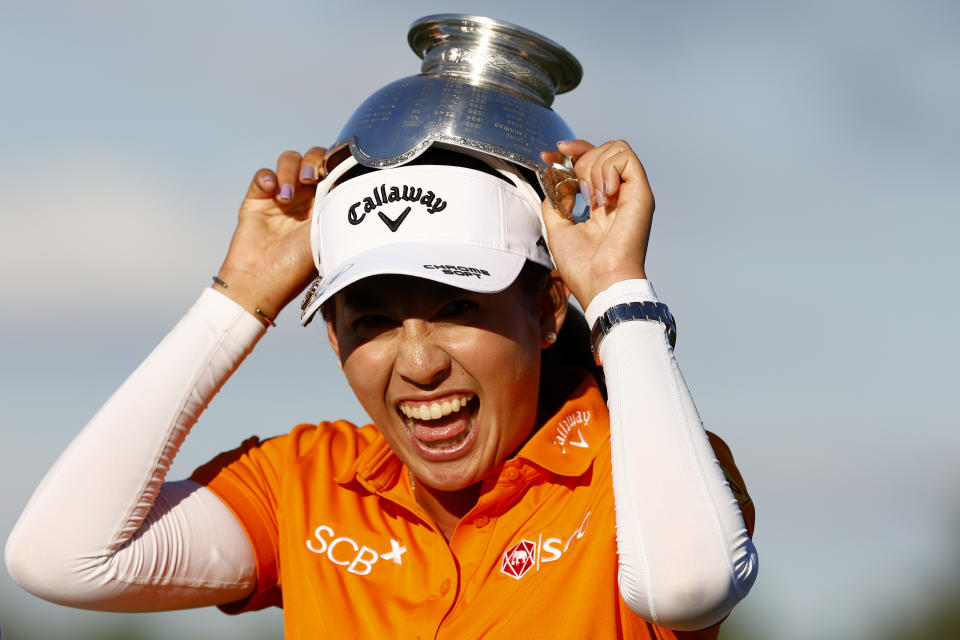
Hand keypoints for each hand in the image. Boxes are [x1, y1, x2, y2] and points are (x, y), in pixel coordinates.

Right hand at [214, 147, 326, 323]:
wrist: (261, 280)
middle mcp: (306, 198)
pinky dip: (268, 177)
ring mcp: (281, 196)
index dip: (334, 162)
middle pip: (312, 158)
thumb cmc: (297, 266)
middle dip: (312, 160)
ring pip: (289, 160)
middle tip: (310, 178)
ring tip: (285, 198)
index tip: (331, 170)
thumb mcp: (326, 233)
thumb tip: (347, 175)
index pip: (334, 170)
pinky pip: (264, 174)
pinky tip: (271, 192)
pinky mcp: (257, 198)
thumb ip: (335, 203)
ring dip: (289, 171)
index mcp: (327, 205)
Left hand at [540, 139, 653, 309]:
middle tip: (575, 186)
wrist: (600, 283)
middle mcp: (619, 195)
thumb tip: (555, 179)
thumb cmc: (583, 267)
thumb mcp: (558, 229)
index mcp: (602, 204)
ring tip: (592, 196)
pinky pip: (626, 157)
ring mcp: (631, 193)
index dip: (570, 153)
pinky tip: (603, 195)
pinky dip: (608, 168)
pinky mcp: (641, 193)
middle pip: (604, 148)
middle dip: (580, 156)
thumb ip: (556, 202)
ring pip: (616, 147)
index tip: (550, 154)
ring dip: (594, 165)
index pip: (591, 162)